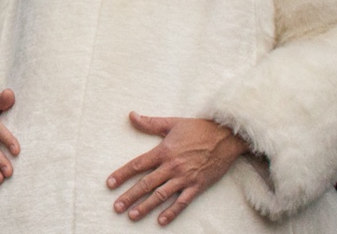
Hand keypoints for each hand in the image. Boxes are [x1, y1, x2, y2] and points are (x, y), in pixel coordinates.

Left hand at [107, 113, 248, 225]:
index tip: (109, 183)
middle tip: (116, 207)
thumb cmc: (199, 128)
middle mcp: (172, 166)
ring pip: (161, 195)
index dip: (122, 174)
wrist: (227, 137)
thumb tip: (131, 115)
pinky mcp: (198, 186)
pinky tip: (160, 221)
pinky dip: (171, 212)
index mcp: (163, 151)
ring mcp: (185, 178)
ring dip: (146, 207)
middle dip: (129, 196)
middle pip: (146, 184)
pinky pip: (182, 202)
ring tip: (132, 216)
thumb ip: (150, 123)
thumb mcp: (172, 123)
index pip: (138, 165)